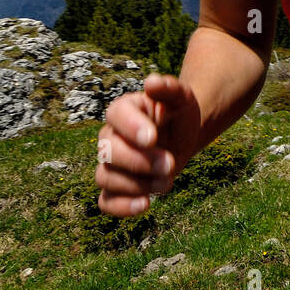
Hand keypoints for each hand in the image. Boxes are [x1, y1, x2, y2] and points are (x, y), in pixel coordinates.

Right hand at [95, 73, 201, 217]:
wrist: (182, 135)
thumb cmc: (178, 113)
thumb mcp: (181, 98)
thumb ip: (168, 88)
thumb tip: (152, 82)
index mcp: (124, 110)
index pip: (116, 116)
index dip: (131, 128)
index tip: (153, 137)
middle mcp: (110, 137)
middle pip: (109, 151)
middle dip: (140, 161)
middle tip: (171, 163)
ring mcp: (111, 164)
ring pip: (106, 178)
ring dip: (136, 185)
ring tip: (168, 183)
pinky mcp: (117, 187)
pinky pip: (107, 202)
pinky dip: (122, 207)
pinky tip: (146, 205)